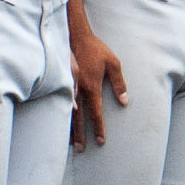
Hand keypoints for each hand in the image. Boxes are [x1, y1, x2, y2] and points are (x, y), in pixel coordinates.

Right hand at [70, 18, 126, 149]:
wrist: (74, 35)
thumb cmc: (95, 49)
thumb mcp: (113, 64)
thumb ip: (119, 84)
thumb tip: (124, 101)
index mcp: (92, 87)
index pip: (96, 113)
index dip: (98, 128)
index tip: (100, 141)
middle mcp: (79, 90)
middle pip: (79, 118)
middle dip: (80, 135)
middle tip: (81, 149)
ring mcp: (68, 86)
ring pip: (68, 112)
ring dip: (69, 128)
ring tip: (70, 142)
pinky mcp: (62, 81)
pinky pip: (61, 102)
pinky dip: (61, 114)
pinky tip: (60, 122)